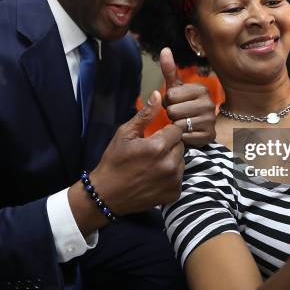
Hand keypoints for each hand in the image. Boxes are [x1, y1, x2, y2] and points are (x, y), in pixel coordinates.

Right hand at [88, 90, 184, 214]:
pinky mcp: (174, 193)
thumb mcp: (125, 134)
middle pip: (181, 145)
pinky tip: (156, 176)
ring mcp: (173, 181)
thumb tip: (159, 94)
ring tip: (154, 164)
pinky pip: (180, 177)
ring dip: (172, 160)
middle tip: (153, 150)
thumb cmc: (114, 161)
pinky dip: (171, 176)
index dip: (166, 131)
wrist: (107, 194)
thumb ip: (145, 115)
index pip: (177, 129)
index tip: (156, 136)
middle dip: (170, 145)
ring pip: (182, 161)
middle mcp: (170, 164)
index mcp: (158, 146)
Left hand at [160, 47, 215, 145]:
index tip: (177, 102)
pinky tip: (189, 132)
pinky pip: (185, 137)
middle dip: (172, 114)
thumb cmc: (184, 103)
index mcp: (201, 89)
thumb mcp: (176, 87)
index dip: (168, 101)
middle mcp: (209, 103)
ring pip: (178, 125)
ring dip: (176, 126)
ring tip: (184, 122)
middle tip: (180, 114)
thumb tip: (164, 49)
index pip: (170, 95)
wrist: (200, 126)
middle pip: (173, 111)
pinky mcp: (209, 136)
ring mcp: (210, 121)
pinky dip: (183, 137)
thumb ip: (169, 69)